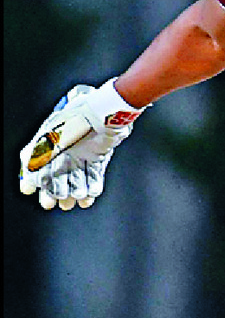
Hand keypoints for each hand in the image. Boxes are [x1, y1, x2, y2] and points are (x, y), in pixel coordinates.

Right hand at [19, 80, 145, 209]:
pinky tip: (90, 198)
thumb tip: (27, 172)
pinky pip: (93, 176)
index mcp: (49, 142)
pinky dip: (92, 188)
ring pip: (76, 179)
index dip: (31, 178)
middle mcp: (64, 149)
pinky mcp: (98, 157)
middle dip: (53, 192)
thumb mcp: (49, 137)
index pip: (36, 163)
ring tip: (75, 201)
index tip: (28, 189)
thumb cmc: (75, 121)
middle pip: (56, 176)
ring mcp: (81, 154)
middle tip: (50, 204)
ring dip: (75, 192)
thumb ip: (35, 154)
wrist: (105, 113)